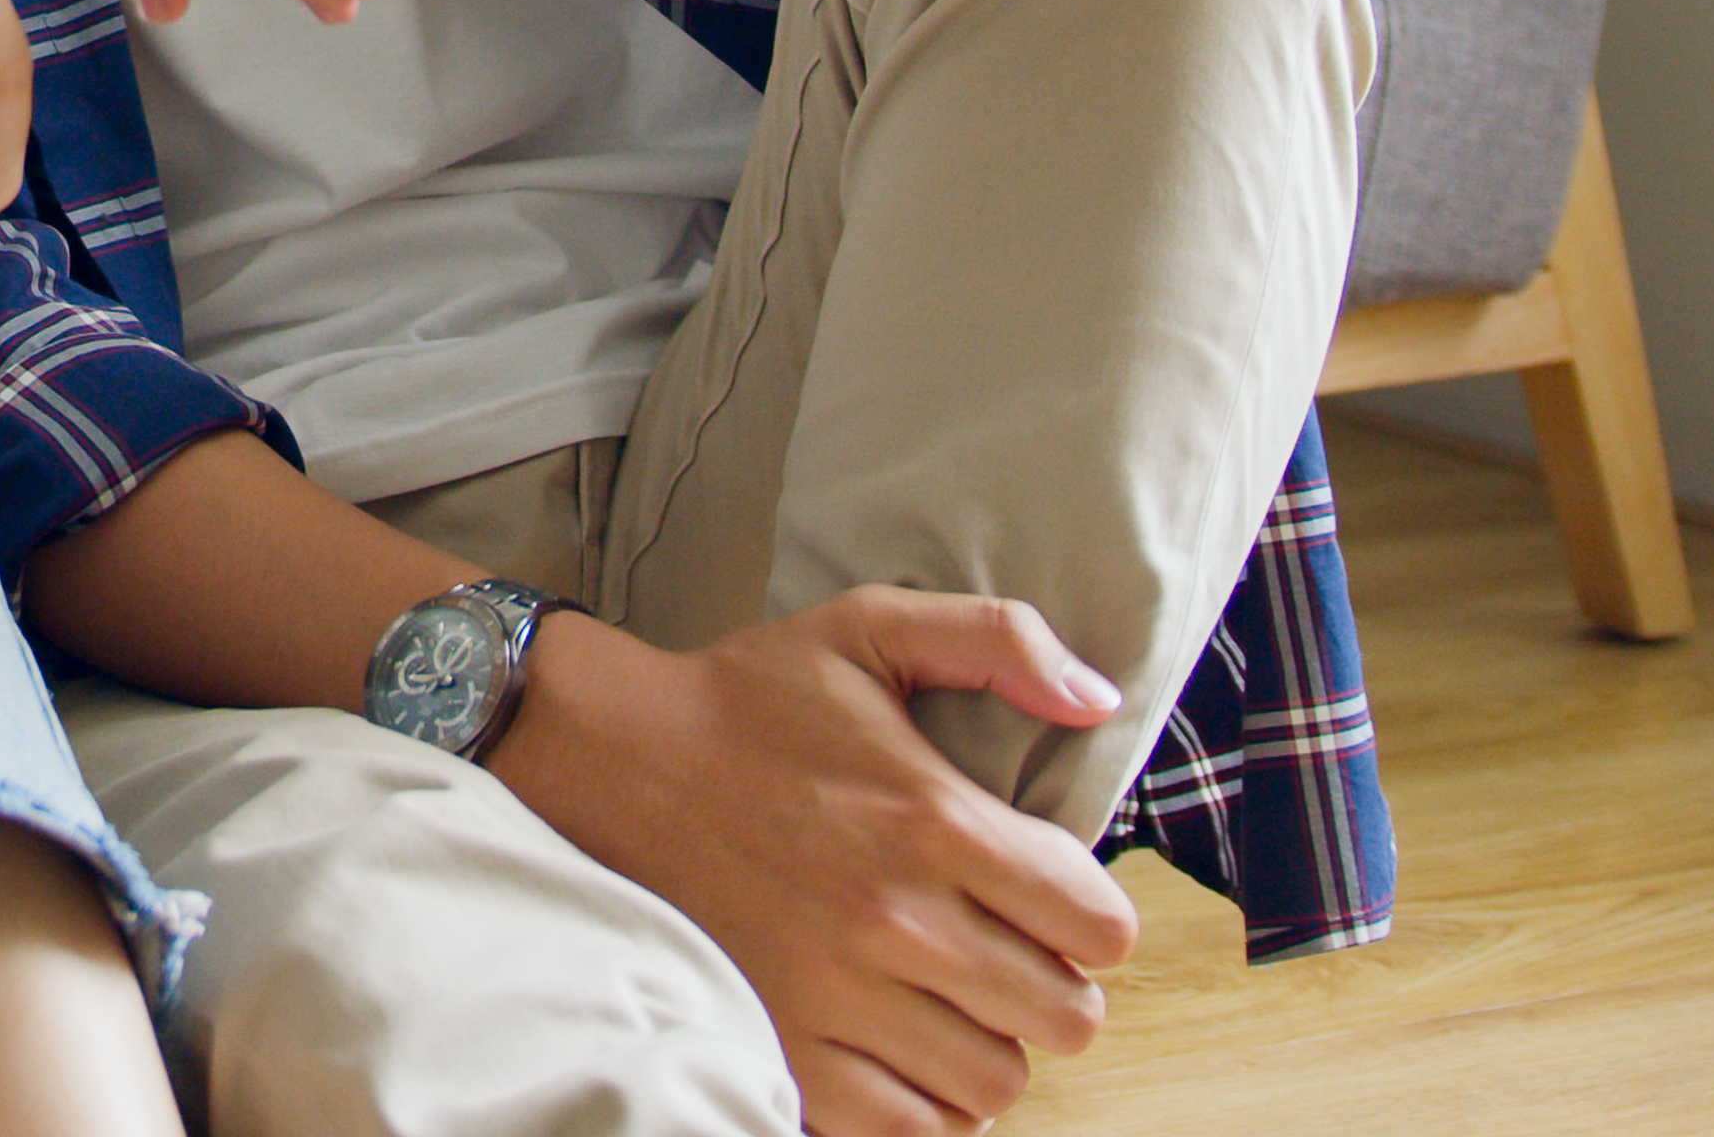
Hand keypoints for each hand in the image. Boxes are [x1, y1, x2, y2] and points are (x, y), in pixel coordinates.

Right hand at [490, 592, 1140, 1135]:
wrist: (612, 764)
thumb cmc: (748, 702)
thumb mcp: (871, 627)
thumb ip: (999, 638)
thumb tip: (1098, 697)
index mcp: (935, 821)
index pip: (1101, 926)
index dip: (1093, 915)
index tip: (1050, 897)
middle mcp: (899, 923)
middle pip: (1067, 1016)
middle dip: (1054, 982)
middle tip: (1005, 948)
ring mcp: (841, 999)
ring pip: (998, 1081)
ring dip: (990, 1042)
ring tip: (951, 997)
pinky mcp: (790, 1052)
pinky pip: (915, 1128)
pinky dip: (927, 1102)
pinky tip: (905, 1045)